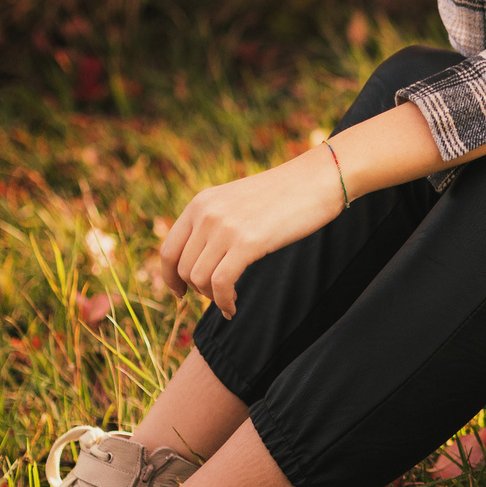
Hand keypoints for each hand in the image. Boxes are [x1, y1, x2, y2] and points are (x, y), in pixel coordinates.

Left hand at [153, 148, 345, 317]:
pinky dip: (224, 302)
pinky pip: (221, 284)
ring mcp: (225, 227)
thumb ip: (215, 222)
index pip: (168, 250)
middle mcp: (206, 213)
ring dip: (212, 298)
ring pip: (199, 279)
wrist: (318, 179)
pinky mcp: (247, 242)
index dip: (170, 278)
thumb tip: (200, 258)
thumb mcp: (237, 202)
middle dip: (197, 290)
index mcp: (200, 203)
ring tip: (230, 300)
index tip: (181, 293)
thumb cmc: (284, 195)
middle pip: (183, 269)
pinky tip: (233, 307)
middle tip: (218, 296)